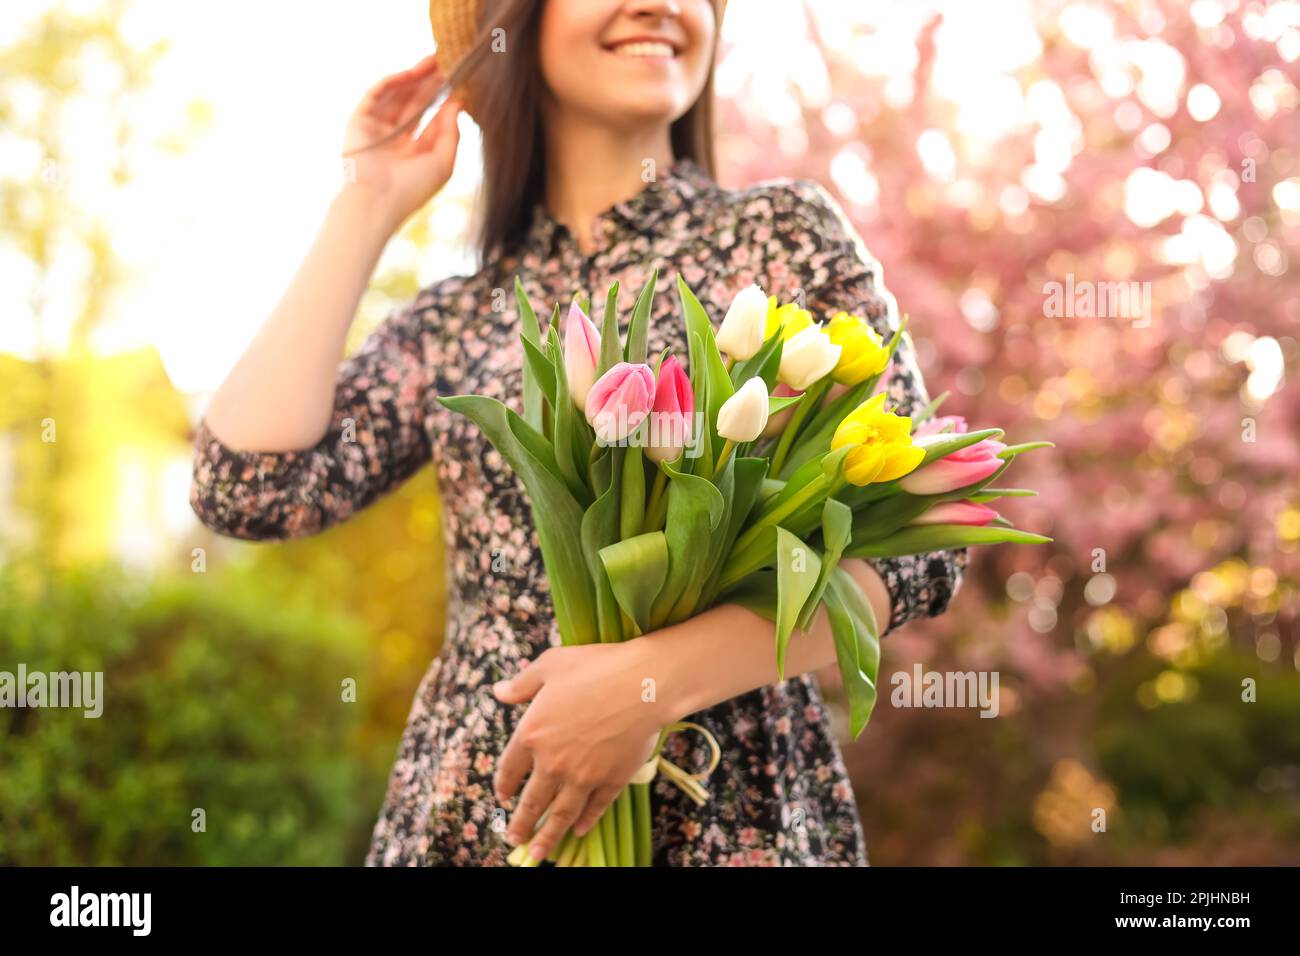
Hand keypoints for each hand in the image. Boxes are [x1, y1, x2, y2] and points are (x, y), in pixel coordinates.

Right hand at [340, 53, 461, 227]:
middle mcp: (395, 139)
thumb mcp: (443, 161)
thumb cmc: (413, 188)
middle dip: (429, 84)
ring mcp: (377, 128)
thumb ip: (451, 132)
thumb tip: (457, 103)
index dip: (442, 101)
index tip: (458, 84)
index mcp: (414, 152)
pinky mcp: (360, 121)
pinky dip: (393, 82)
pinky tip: (411, 73)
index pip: (430, 120)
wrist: (378, 200)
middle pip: (414, 104)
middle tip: (446, 64)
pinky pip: (377, 95)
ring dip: (413, 77)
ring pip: (397, 96)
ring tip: (432, 61)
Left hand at [492, 641, 668, 861]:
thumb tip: (497, 692)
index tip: (502, 799)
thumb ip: (522, 683)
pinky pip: (595, 808)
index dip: (504, 786)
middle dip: (521, 824)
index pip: (509, 769)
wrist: (643, 684)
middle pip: (532, 801)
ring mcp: (583, 776)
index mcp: (532, 733)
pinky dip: (586, 822)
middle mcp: (553, 762)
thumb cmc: (596, 667)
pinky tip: (578, 831)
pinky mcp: (611, 781)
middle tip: (513, 840)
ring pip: (561, 815)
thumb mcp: (550, 665)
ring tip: (538, 854)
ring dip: (547, 837)